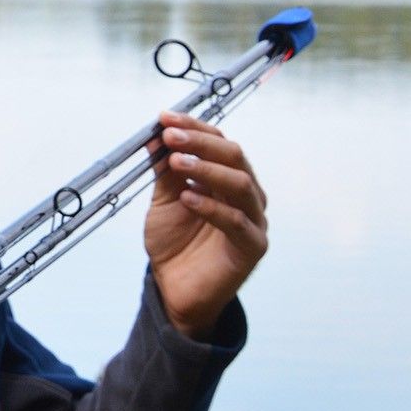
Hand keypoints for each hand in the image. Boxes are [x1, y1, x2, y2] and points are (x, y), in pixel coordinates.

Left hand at [143, 110, 268, 338]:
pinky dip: (211, 207)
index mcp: (228, 178)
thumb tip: (156, 135)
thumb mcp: (164, 201)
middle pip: (234, 156)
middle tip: (170, 136)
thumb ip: (165, 172)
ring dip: (207, 169)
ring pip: (241, 183)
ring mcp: (254, 219)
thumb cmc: (174, 244)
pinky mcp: (253, 247)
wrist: (174, 291)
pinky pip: (237, 221)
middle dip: (200, 143)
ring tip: (177, 162)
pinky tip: (187, 198)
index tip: (164, 119)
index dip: (193, 128)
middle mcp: (247, 194)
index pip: (218, 143)